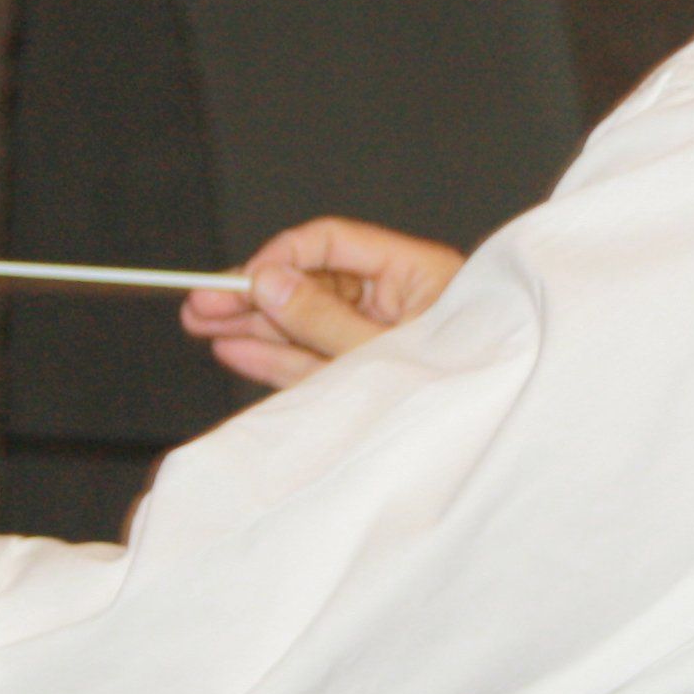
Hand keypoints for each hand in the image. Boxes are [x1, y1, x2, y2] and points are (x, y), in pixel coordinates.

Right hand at [181, 217, 464, 388]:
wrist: (491, 449)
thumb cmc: (461, 387)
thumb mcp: (382, 349)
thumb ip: (321, 316)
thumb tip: (267, 282)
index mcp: (415, 273)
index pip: (333, 243)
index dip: (281, 257)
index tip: (243, 280)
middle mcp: (396, 301)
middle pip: (310, 284)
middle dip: (253, 294)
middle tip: (202, 302)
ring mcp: (378, 341)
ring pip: (305, 324)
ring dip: (253, 325)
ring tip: (203, 324)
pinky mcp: (366, 378)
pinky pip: (313, 361)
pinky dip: (274, 356)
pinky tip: (235, 348)